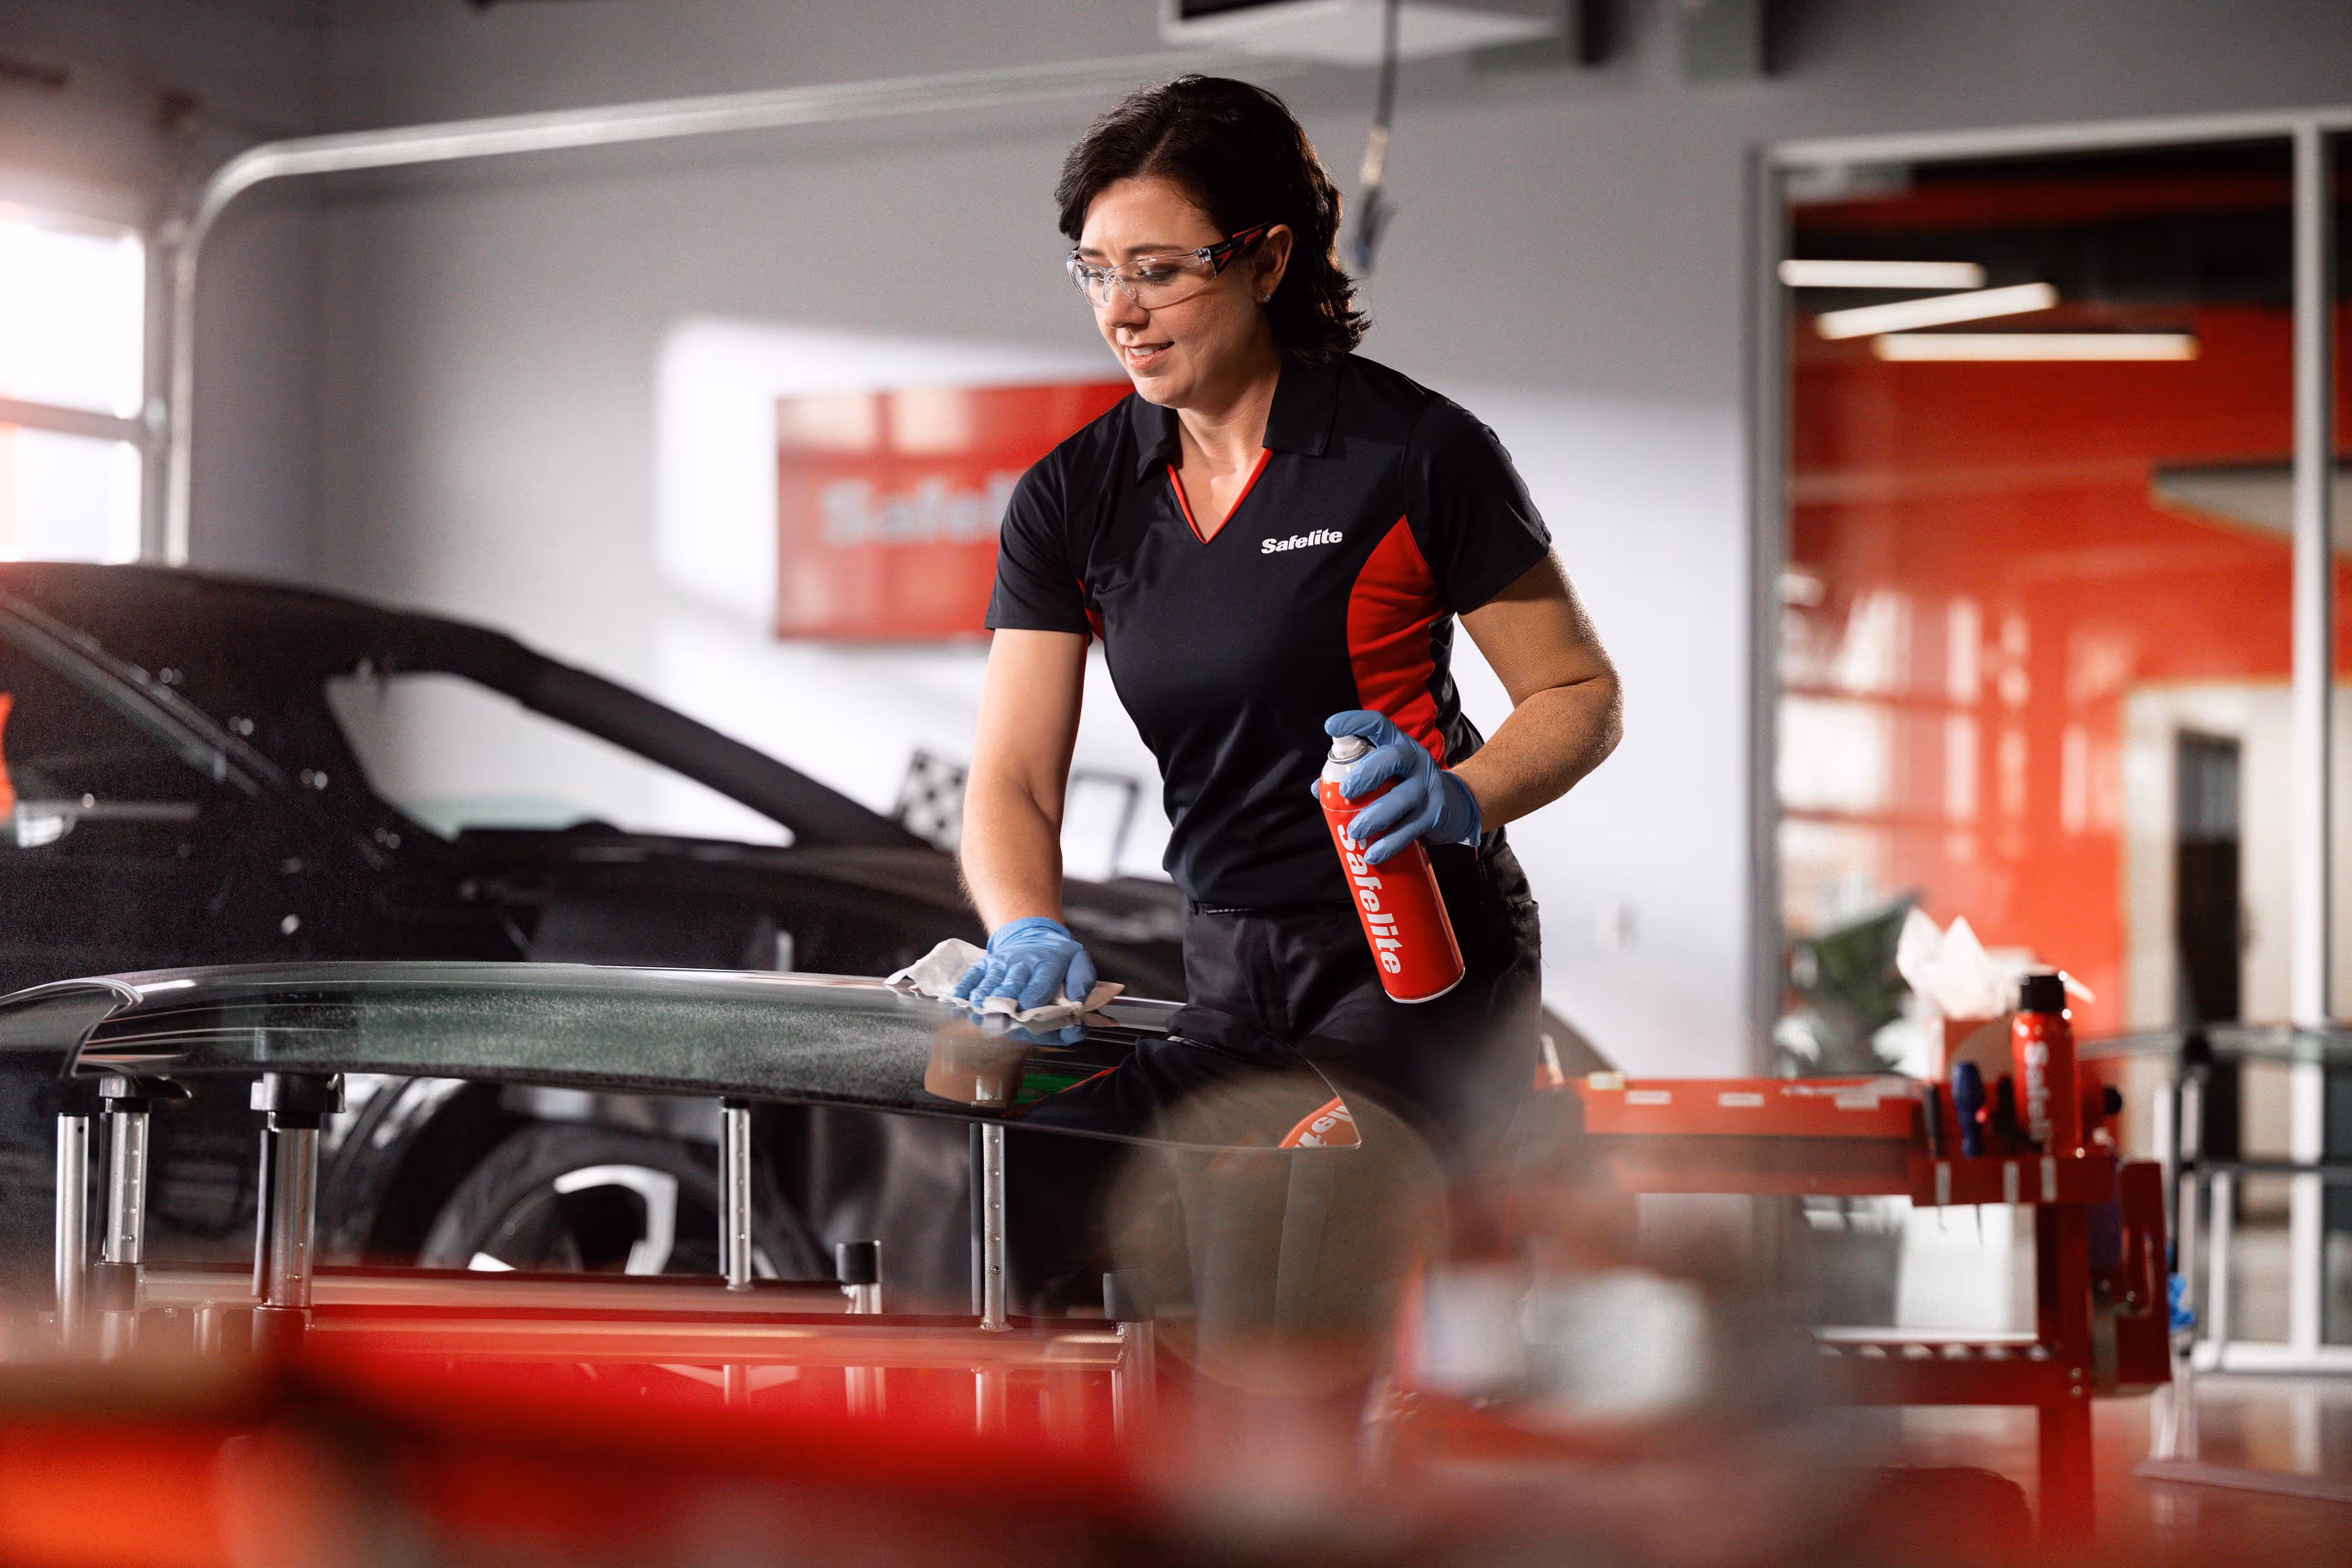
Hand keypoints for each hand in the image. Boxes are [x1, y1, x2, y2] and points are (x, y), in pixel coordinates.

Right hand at [950, 916, 1098, 1010]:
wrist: (1034, 934)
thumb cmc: (1058, 957)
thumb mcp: (1079, 963)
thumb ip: (1082, 985)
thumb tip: (1077, 1007)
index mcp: (1048, 964)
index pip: (1040, 983)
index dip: (1032, 998)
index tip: (1027, 1013)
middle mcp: (1022, 963)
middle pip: (1011, 985)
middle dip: (1006, 1003)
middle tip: (1003, 1017)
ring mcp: (1001, 964)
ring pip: (990, 983)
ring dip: (984, 999)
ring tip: (981, 1012)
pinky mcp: (986, 965)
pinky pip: (972, 976)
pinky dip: (965, 989)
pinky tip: (961, 1002)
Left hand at [1318, 709, 1480, 864]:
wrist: (1455, 805)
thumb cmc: (1405, 785)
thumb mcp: (1385, 775)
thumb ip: (1352, 777)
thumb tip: (1316, 789)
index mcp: (1397, 744)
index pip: (1378, 724)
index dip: (1354, 722)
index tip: (1330, 726)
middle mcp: (1415, 760)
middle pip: (1393, 758)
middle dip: (1367, 773)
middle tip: (1346, 790)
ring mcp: (1427, 786)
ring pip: (1403, 798)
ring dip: (1376, 815)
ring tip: (1355, 832)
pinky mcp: (1435, 814)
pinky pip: (1411, 828)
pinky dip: (1391, 843)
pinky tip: (1373, 854)